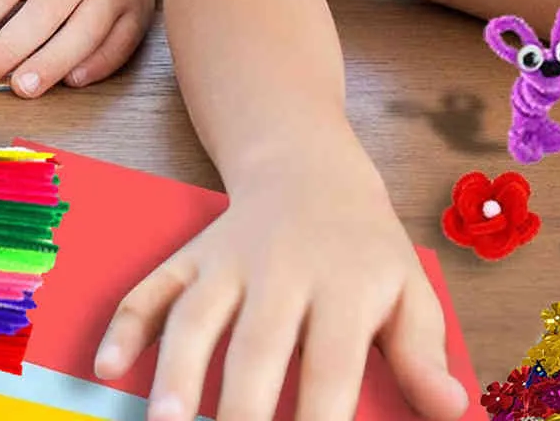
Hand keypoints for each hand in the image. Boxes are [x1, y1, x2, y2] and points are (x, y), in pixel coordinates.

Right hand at [95, 144, 467, 420]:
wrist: (307, 163)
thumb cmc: (365, 246)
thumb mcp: (409, 288)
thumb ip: (423, 352)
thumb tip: (451, 409)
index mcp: (344, 287)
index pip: (331, 370)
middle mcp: (282, 272)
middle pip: (257, 348)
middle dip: (242, 413)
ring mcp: (229, 260)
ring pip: (196, 316)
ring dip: (178, 371)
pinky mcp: (192, 253)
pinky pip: (154, 286)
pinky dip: (128, 323)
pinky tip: (109, 365)